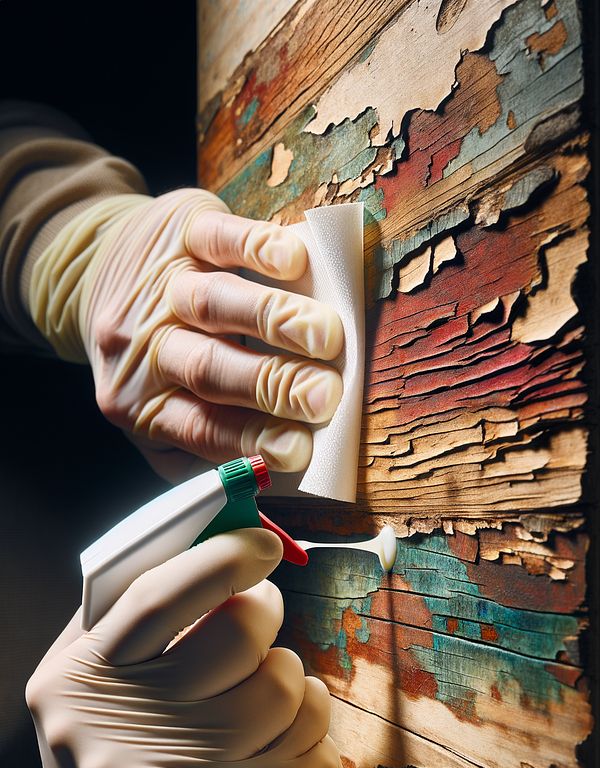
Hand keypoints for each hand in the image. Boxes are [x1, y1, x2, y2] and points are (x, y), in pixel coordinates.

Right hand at [13, 529, 338, 767]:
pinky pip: (315, 758)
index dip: (223, 560)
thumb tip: (208, 542)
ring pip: (289, 690)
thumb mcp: (87, 683)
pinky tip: (280, 756)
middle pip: (241, 636)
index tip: (262, 543)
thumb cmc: (110, 759)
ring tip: (268, 702)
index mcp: (84, 679)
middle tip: (260, 625)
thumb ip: (128, 614)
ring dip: (295, 686)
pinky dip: (313, 746)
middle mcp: (123, 730)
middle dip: (266, 617)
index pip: (160, 597)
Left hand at [30, 189, 343, 478]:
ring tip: (327, 336)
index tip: (301, 450)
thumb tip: (275, 471)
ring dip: (274, 320)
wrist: (104, 269)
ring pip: (214, 304)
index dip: (252, 441)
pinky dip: (257, 249)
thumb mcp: (159, 414)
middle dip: (273, 385)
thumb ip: (206, 448)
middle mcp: (146, 348)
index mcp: (145, 404)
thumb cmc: (156, 357)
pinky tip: (295, 262)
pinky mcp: (180, 231)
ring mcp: (162, 287)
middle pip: (208, 370)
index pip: (201, 428)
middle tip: (326, 396)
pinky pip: (217, 240)